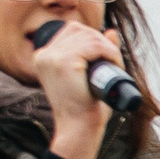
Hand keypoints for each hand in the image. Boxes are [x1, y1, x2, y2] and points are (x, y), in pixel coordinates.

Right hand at [31, 20, 122, 158]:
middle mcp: (44, 55)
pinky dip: (110, 52)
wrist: (78, 128)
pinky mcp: (64, 62)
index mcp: (44, 57)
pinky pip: (94, 46)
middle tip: (115, 62)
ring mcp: (52, 57)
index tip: (107, 55)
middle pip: (80, 30)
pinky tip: (114, 64)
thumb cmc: (85, 106)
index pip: (72, 30)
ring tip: (116, 65)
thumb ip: (98, 51)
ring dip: (109, 48)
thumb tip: (111, 32)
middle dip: (102, 42)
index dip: (94, 38)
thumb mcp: (90, 74)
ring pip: (89, 36)